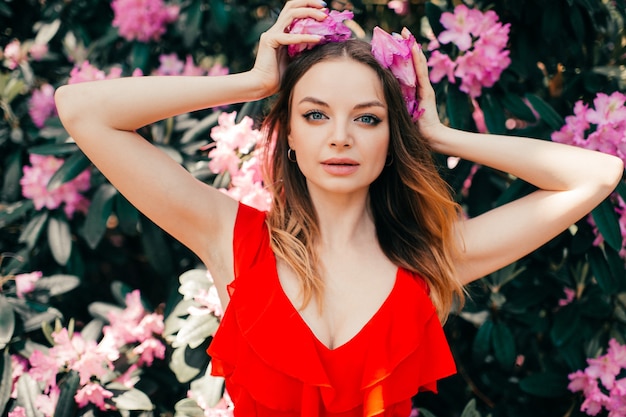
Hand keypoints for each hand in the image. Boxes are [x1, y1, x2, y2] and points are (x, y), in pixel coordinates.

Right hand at [249, 0, 327, 97]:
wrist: (263, 86)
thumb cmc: (280, 76)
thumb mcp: (296, 57)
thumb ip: (304, 47)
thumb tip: (322, 40)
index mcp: (281, 31)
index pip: (294, 10)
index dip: (308, 6)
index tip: (324, 9)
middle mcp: (275, 29)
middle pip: (292, 6)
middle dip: (309, 3)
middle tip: (325, 7)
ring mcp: (271, 33)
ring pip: (292, 14)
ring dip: (310, 13)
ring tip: (324, 18)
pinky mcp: (270, 41)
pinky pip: (291, 37)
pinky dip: (306, 37)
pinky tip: (318, 39)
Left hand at [402, 28, 445, 145]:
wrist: (430, 137)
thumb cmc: (414, 130)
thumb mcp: (398, 113)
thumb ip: (391, 105)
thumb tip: (372, 104)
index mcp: (411, 90)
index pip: (404, 69)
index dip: (399, 57)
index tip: (392, 44)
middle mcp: (418, 86)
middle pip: (411, 62)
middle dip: (405, 47)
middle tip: (399, 33)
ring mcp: (424, 86)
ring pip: (417, 63)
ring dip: (412, 47)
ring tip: (406, 33)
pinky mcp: (426, 89)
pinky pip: (421, 71)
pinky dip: (417, 58)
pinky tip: (414, 46)